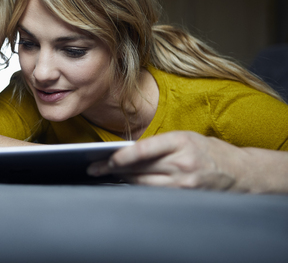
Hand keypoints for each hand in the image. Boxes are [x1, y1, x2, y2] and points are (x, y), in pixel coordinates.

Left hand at [87, 131, 242, 190]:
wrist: (241, 172)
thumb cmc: (209, 151)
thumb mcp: (185, 138)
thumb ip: (159, 145)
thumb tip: (127, 152)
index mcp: (181, 141)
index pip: (143, 150)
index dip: (121, 156)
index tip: (106, 158)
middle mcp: (182, 162)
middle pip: (139, 168)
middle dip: (113, 169)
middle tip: (94, 168)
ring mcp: (184, 182)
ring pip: (143, 183)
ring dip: (122, 179)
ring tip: (105, 175)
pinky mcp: (185, 196)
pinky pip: (154, 193)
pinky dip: (139, 188)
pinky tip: (126, 184)